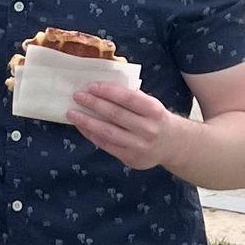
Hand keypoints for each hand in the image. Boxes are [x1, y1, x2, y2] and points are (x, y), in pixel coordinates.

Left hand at [68, 82, 184, 172]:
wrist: (172, 144)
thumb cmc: (155, 118)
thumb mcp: (150, 104)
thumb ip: (130, 97)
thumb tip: (101, 87)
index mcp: (153, 110)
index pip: (127, 98)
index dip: (108, 91)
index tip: (90, 86)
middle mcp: (148, 129)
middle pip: (115, 115)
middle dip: (93, 104)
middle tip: (77, 96)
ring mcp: (139, 146)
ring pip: (108, 132)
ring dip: (87, 122)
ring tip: (72, 113)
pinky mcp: (130, 158)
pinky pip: (107, 145)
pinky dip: (92, 135)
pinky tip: (82, 127)